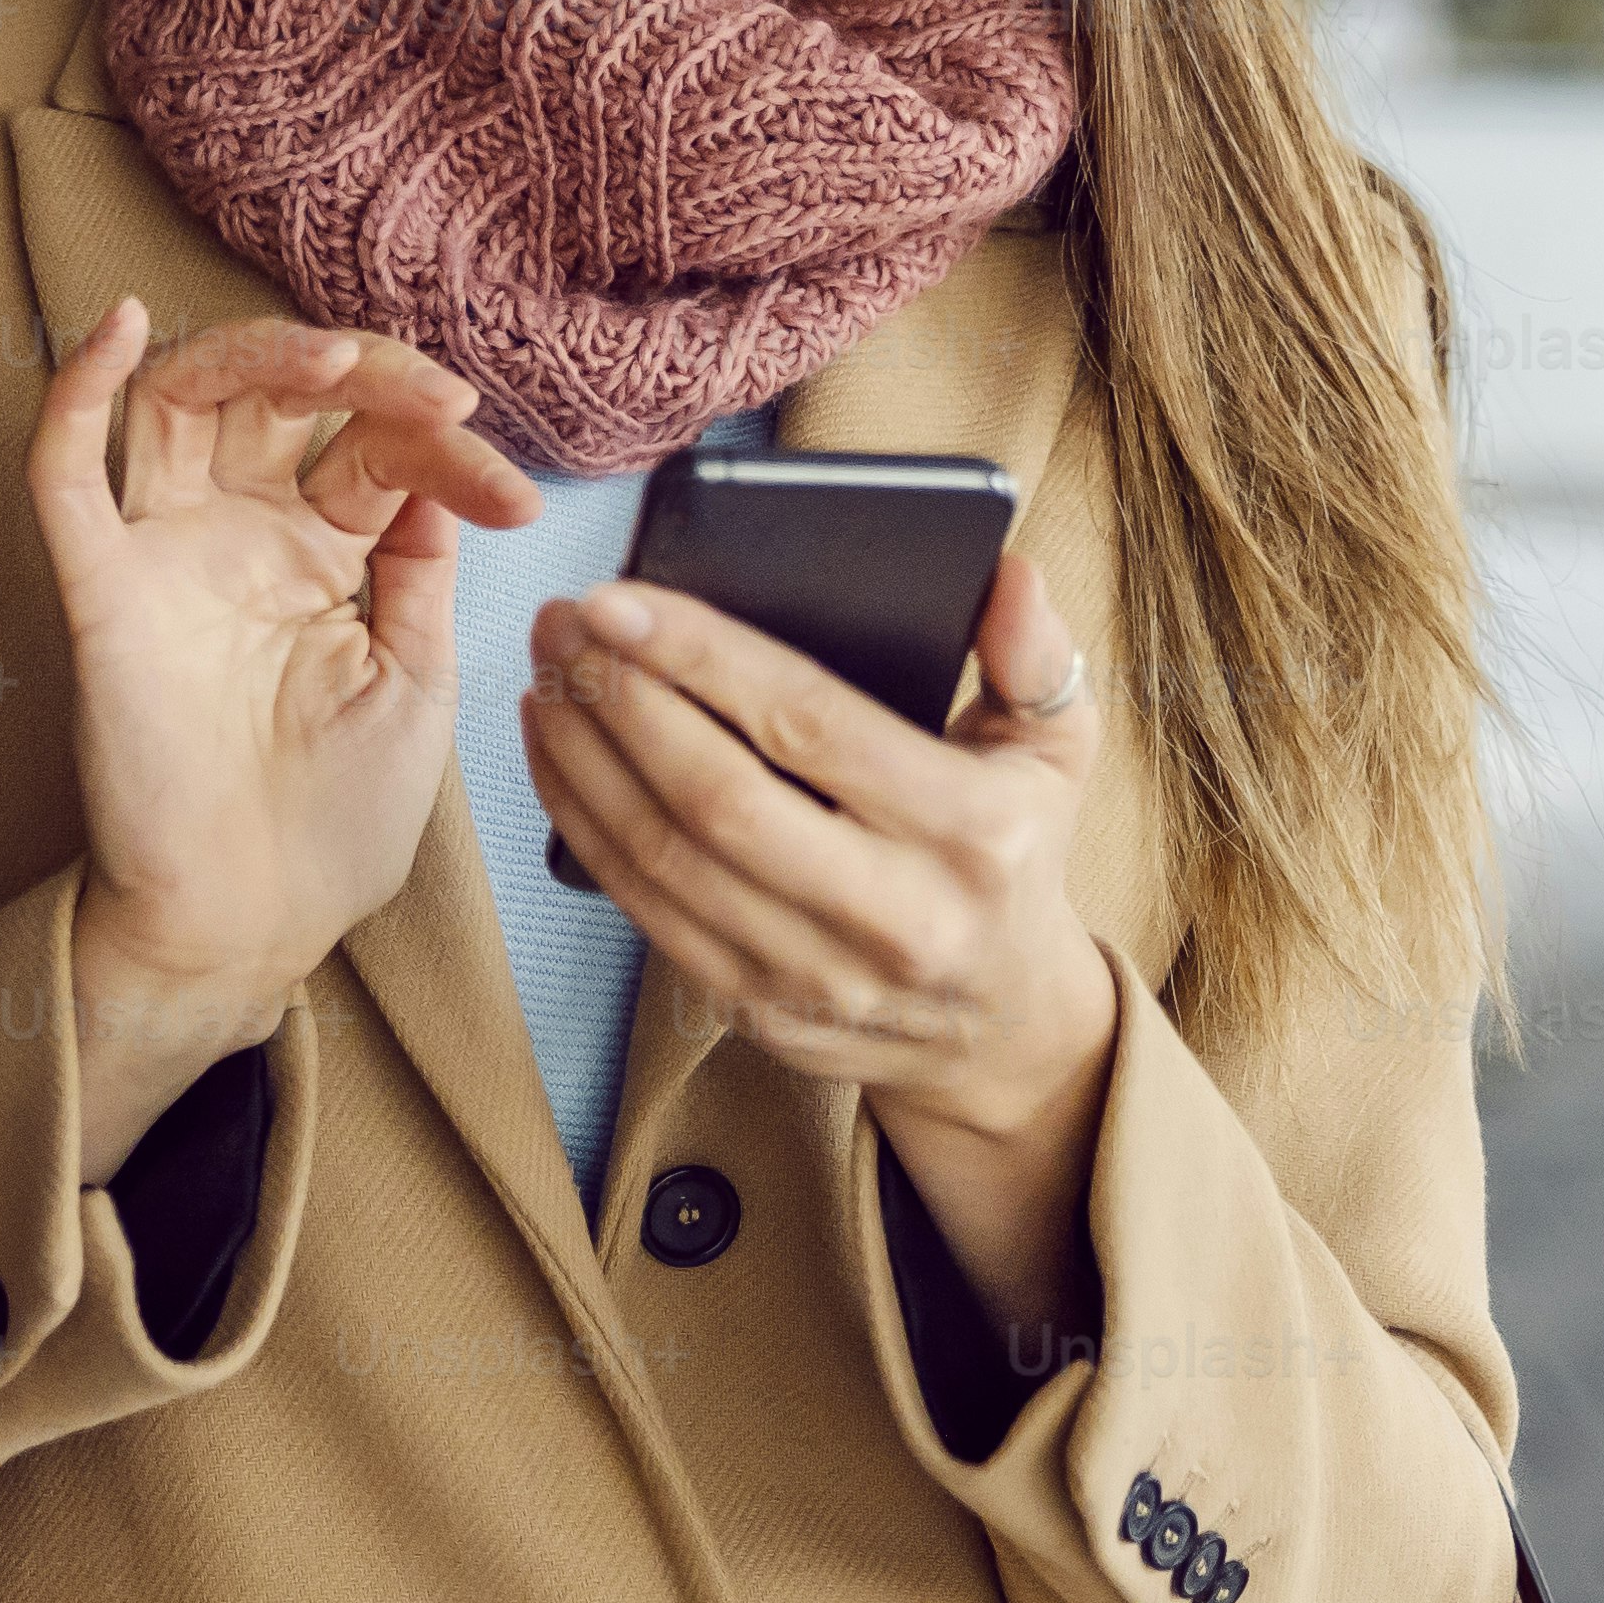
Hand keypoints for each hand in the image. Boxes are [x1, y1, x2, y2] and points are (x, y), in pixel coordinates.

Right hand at [22, 296, 544, 1155]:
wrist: (255, 924)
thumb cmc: (336, 822)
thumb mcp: (417, 682)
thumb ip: (421, 572)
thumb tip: (437, 473)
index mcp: (324, 555)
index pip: (376, 449)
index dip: (449, 449)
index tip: (518, 498)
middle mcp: (243, 535)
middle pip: (280, 396)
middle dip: (364, 372)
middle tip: (440, 398)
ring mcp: (169, 555)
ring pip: (182, 399)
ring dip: (251, 354)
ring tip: (329, 361)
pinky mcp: (104, 593)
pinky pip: (66, 476)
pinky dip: (77, 393)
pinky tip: (118, 328)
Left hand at [526, 542, 1124, 1327]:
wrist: (1005, 1030)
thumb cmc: (1018, 855)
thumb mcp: (1056, 751)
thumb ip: (1035, 656)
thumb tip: (1007, 572)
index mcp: (971, 832)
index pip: (810, 725)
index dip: (700, 658)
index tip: (615, 599)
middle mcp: (896, 915)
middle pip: (717, 797)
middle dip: (620, 701)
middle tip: (561, 625)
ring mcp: (819, 977)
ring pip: (665, 860)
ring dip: (584, 761)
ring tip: (546, 677)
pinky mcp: (759, 1013)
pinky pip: (646, 912)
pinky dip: (585, 828)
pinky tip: (558, 757)